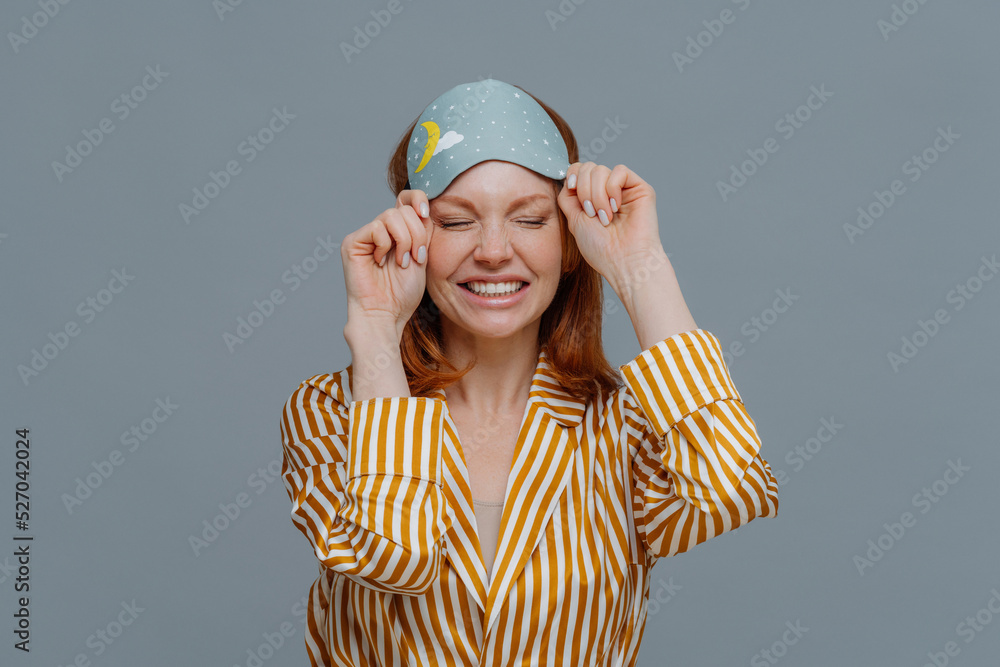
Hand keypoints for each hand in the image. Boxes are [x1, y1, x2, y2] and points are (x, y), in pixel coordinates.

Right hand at [341, 190, 432, 335]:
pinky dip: (386, 246)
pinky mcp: (352, 242)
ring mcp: (366, 236)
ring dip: (404, 241)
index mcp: (398, 232)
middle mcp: (381, 230)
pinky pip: (376, 228)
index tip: (427, 214)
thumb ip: (422, 232)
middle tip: (415, 258)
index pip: (406, 200)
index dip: (417, 199)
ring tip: (401, 263)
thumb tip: (423, 208)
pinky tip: (381, 262)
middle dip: (417, 234)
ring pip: (391, 216)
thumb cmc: (403, 293)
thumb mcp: (421, 257)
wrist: (386, 314)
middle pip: (403, 209)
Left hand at [557, 162, 665, 289]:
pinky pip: (620, 171)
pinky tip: (616, 207)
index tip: (571, 188)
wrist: (623, 261)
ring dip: (597, 195)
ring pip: (600, 169)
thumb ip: (568, 198)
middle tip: (592, 214)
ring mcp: (624, 189)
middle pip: (587, 167)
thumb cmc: (600, 248)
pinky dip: (612, 189)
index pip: (579, 170)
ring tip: (606, 216)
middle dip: (584, 190)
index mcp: (592, 198)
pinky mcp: (640, 188)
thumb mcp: (574, 220)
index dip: (572, 174)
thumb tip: (567, 178)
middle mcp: (608, 191)